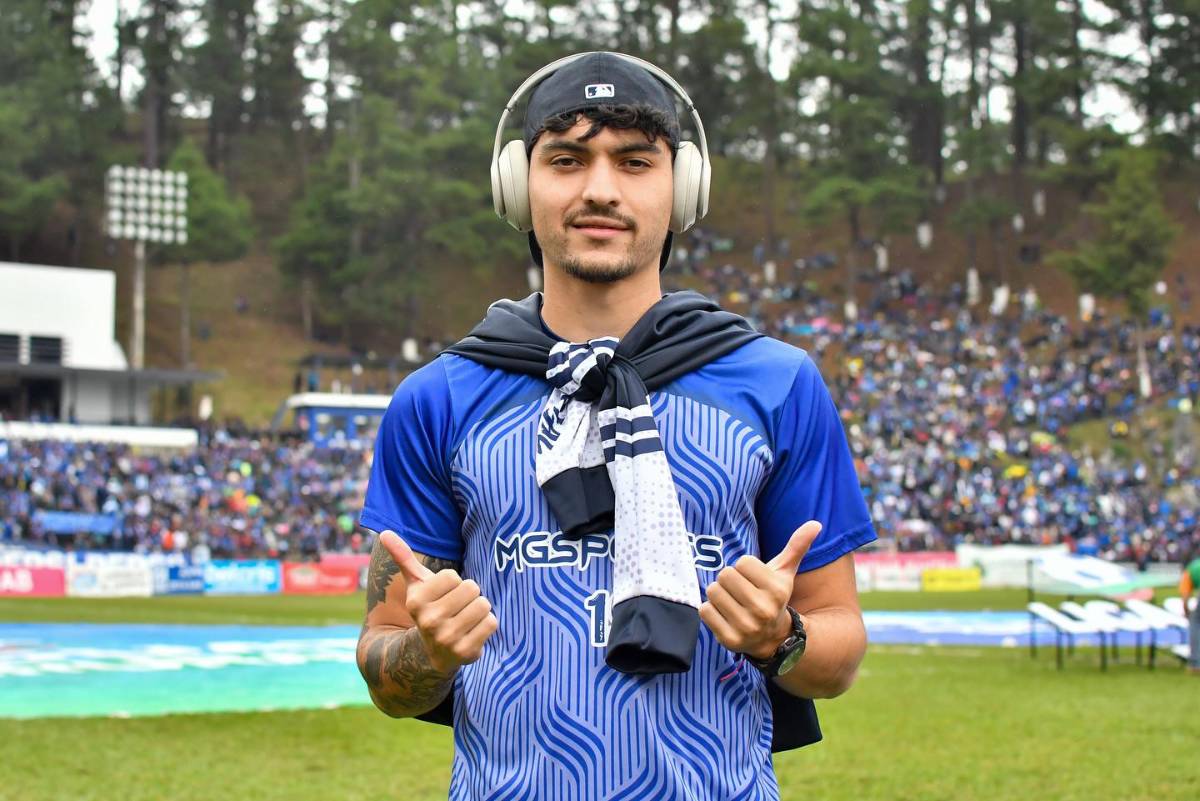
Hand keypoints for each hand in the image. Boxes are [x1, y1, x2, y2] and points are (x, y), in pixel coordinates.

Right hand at [379, 531, 497, 672]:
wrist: (434, 653)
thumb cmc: (430, 608)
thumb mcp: (416, 584)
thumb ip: (403, 557)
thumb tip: (385, 533)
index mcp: (417, 601)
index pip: (453, 576)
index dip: (454, 583)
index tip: (444, 595)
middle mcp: (429, 621)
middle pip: (471, 588)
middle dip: (469, 595)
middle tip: (458, 607)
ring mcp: (447, 638)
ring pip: (483, 604)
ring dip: (480, 608)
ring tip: (466, 618)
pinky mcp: (466, 651)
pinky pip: (491, 622)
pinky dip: (487, 624)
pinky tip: (473, 631)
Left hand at [699, 521, 820, 659]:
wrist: (772, 638)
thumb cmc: (773, 596)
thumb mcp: (785, 573)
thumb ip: (797, 547)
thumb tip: (815, 523)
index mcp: (777, 590)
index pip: (742, 562)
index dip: (744, 568)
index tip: (753, 580)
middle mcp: (763, 609)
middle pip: (725, 575)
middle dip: (729, 580)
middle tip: (740, 591)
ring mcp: (746, 627)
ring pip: (713, 591)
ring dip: (718, 594)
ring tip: (732, 602)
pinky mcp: (729, 639)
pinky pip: (705, 611)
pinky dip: (710, 610)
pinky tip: (725, 616)